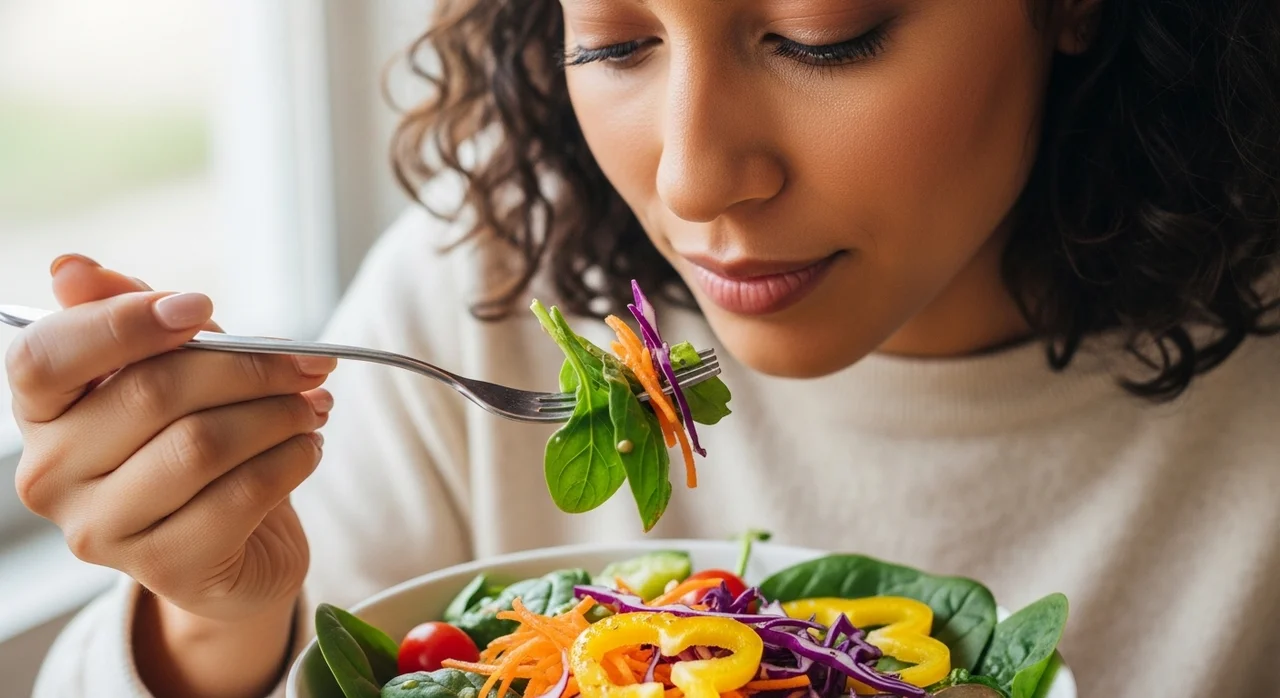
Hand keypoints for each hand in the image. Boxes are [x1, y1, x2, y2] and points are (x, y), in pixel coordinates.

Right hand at [8, 254, 335, 694]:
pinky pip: (240, 495)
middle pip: (150, 392)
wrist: (238, 548)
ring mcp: (102, 530)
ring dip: (277, 414)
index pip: (45, 356)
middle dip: (248, 367)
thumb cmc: (198, 438)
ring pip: (200, 444)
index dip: (125, 322)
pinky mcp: (166, 569)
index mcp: (43, 412)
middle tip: (309, 363)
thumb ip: (132, 314)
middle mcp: (52, 475)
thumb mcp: (174, 366)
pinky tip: (307, 448)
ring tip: (312, 405)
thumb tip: (72, 268)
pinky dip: (290, 460)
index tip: (202, 307)